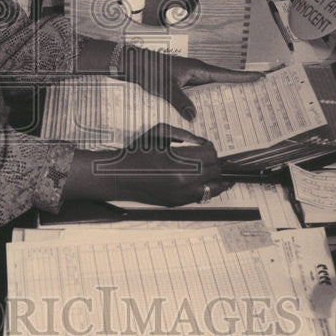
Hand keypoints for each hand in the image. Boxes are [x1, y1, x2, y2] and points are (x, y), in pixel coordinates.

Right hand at [63, 124, 230, 206]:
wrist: (120, 175)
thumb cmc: (136, 154)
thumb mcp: (160, 133)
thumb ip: (184, 134)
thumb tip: (200, 142)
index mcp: (180, 163)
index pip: (211, 156)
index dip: (210, 148)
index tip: (204, 145)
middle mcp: (184, 182)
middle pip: (215, 171)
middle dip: (213, 161)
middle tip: (205, 155)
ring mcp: (182, 195)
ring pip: (214, 189)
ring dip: (214, 177)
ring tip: (209, 170)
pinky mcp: (178, 203)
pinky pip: (201, 196)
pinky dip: (204, 187)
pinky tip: (199, 179)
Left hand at [118, 47, 263, 120]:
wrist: (134, 64)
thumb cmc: (149, 70)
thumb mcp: (166, 88)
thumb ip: (181, 102)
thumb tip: (195, 116)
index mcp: (197, 69)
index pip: (225, 74)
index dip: (243, 77)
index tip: (260, 77)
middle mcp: (197, 72)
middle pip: (222, 82)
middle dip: (238, 88)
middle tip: (255, 96)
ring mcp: (190, 78)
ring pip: (211, 89)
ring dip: (221, 97)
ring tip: (236, 109)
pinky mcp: (183, 84)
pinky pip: (199, 94)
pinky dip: (205, 102)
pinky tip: (207, 113)